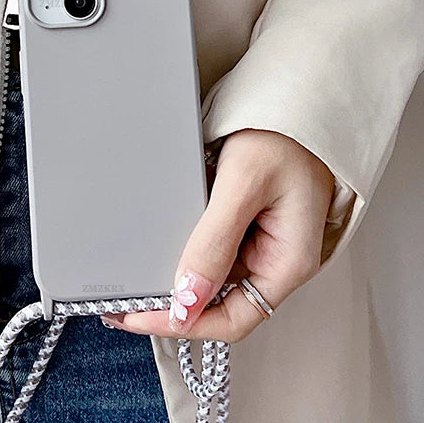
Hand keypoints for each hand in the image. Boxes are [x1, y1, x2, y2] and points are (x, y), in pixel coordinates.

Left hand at [102, 128, 335, 341]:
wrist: (299, 99)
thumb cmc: (285, 136)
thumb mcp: (244, 184)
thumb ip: (214, 242)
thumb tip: (186, 300)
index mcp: (287, 263)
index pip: (232, 319)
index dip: (183, 323)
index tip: (138, 315)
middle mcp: (277, 261)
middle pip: (220, 304)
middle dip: (172, 306)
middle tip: (124, 302)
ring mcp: (262, 243)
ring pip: (213, 278)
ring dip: (176, 280)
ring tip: (133, 276)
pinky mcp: (248, 224)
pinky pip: (213, 249)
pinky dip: (184, 252)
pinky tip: (158, 245)